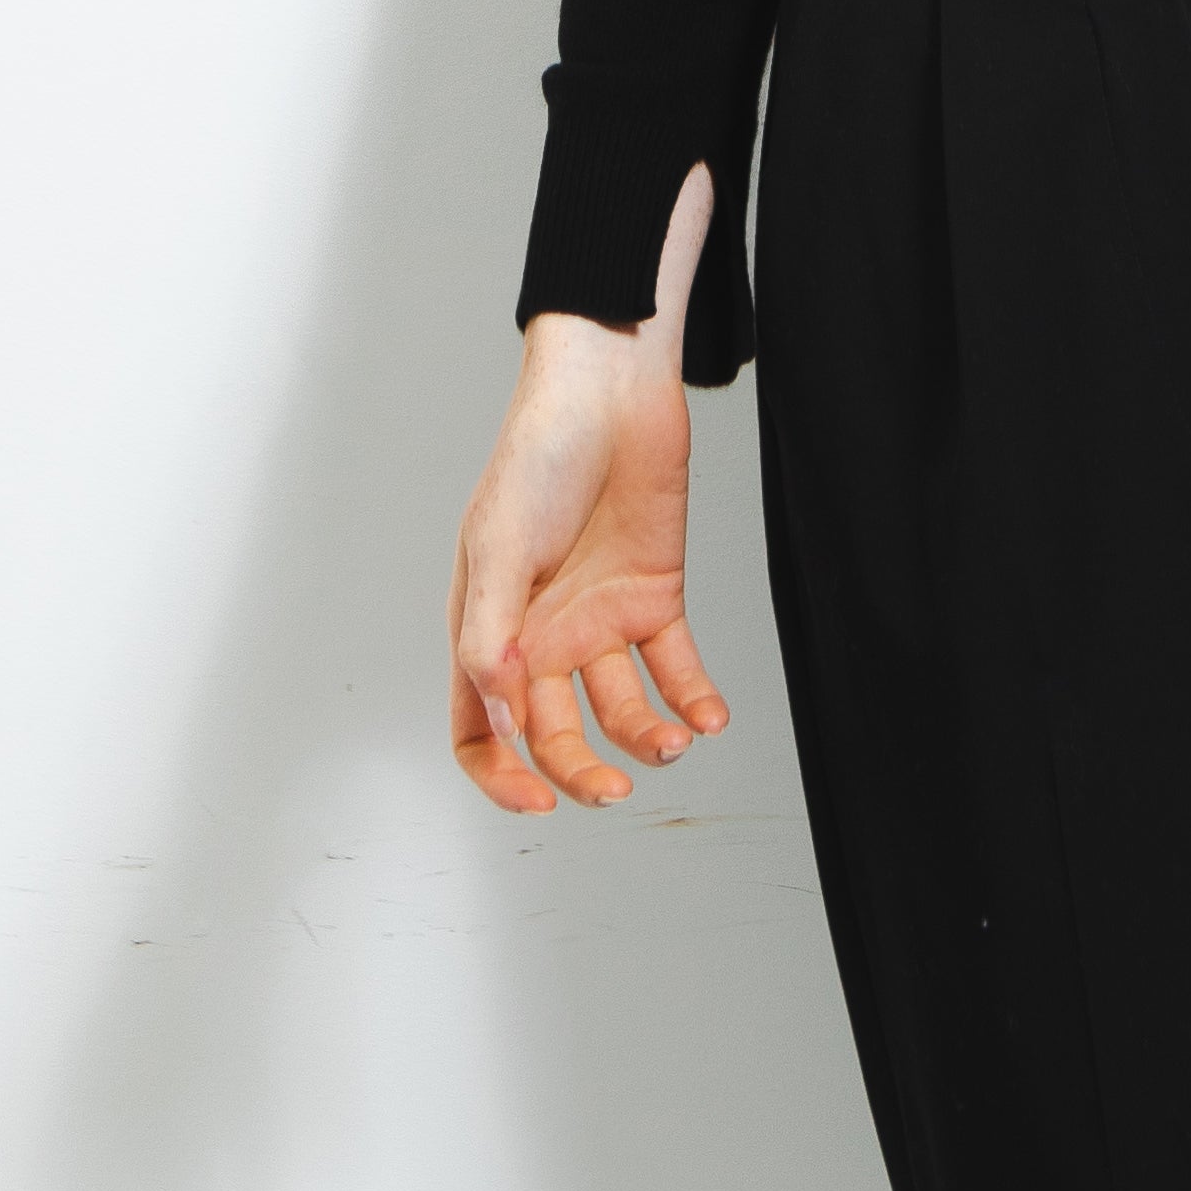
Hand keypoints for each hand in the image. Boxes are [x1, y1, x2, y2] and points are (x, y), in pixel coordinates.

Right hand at [447, 162, 732, 812]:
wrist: (611, 388)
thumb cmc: (536, 454)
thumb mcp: (497, 543)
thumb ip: (492, 634)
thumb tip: (500, 716)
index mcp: (488, 629)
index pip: (480, 728)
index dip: (499, 776)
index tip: (536, 802)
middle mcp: (542, 635)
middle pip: (553, 734)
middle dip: (579, 772)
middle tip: (612, 790)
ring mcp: (599, 618)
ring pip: (619, 709)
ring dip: (645, 738)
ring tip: (673, 741)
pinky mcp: (653, 596)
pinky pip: (674, 667)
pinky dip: (693, 698)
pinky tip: (709, 717)